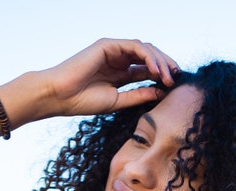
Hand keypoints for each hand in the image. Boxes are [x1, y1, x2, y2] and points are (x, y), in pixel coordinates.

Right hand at [38, 38, 179, 118]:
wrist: (60, 97)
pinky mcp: (108, 45)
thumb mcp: (117, 101)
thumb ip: (138, 95)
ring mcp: (113, 50)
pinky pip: (135, 46)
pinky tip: (156, 71)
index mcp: (120, 73)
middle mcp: (118, 59)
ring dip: (160, 61)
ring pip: (145, 49)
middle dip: (166, 66)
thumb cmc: (82, 101)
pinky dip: (148, 57)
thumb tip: (160, 92)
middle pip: (149, 56)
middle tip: (176, 79)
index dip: (162, 75)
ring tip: (168, 77)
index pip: (147, 69)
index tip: (174, 87)